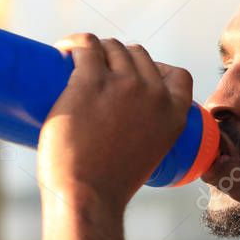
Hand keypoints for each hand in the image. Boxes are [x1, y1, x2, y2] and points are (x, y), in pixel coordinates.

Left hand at [36, 34, 192, 211]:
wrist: (88, 197)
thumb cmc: (109, 187)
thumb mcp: (147, 159)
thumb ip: (143, 141)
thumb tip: (117, 136)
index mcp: (174, 114)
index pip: (178, 75)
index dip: (156, 69)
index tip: (135, 76)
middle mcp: (153, 94)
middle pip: (138, 55)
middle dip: (118, 57)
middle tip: (95, 72)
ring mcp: (122, 84)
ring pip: (111, 46)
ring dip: (95, 48)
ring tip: (75, 61)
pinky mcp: (89, 81)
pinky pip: (85, 45)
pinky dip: (73, 42)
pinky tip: (61, 49)